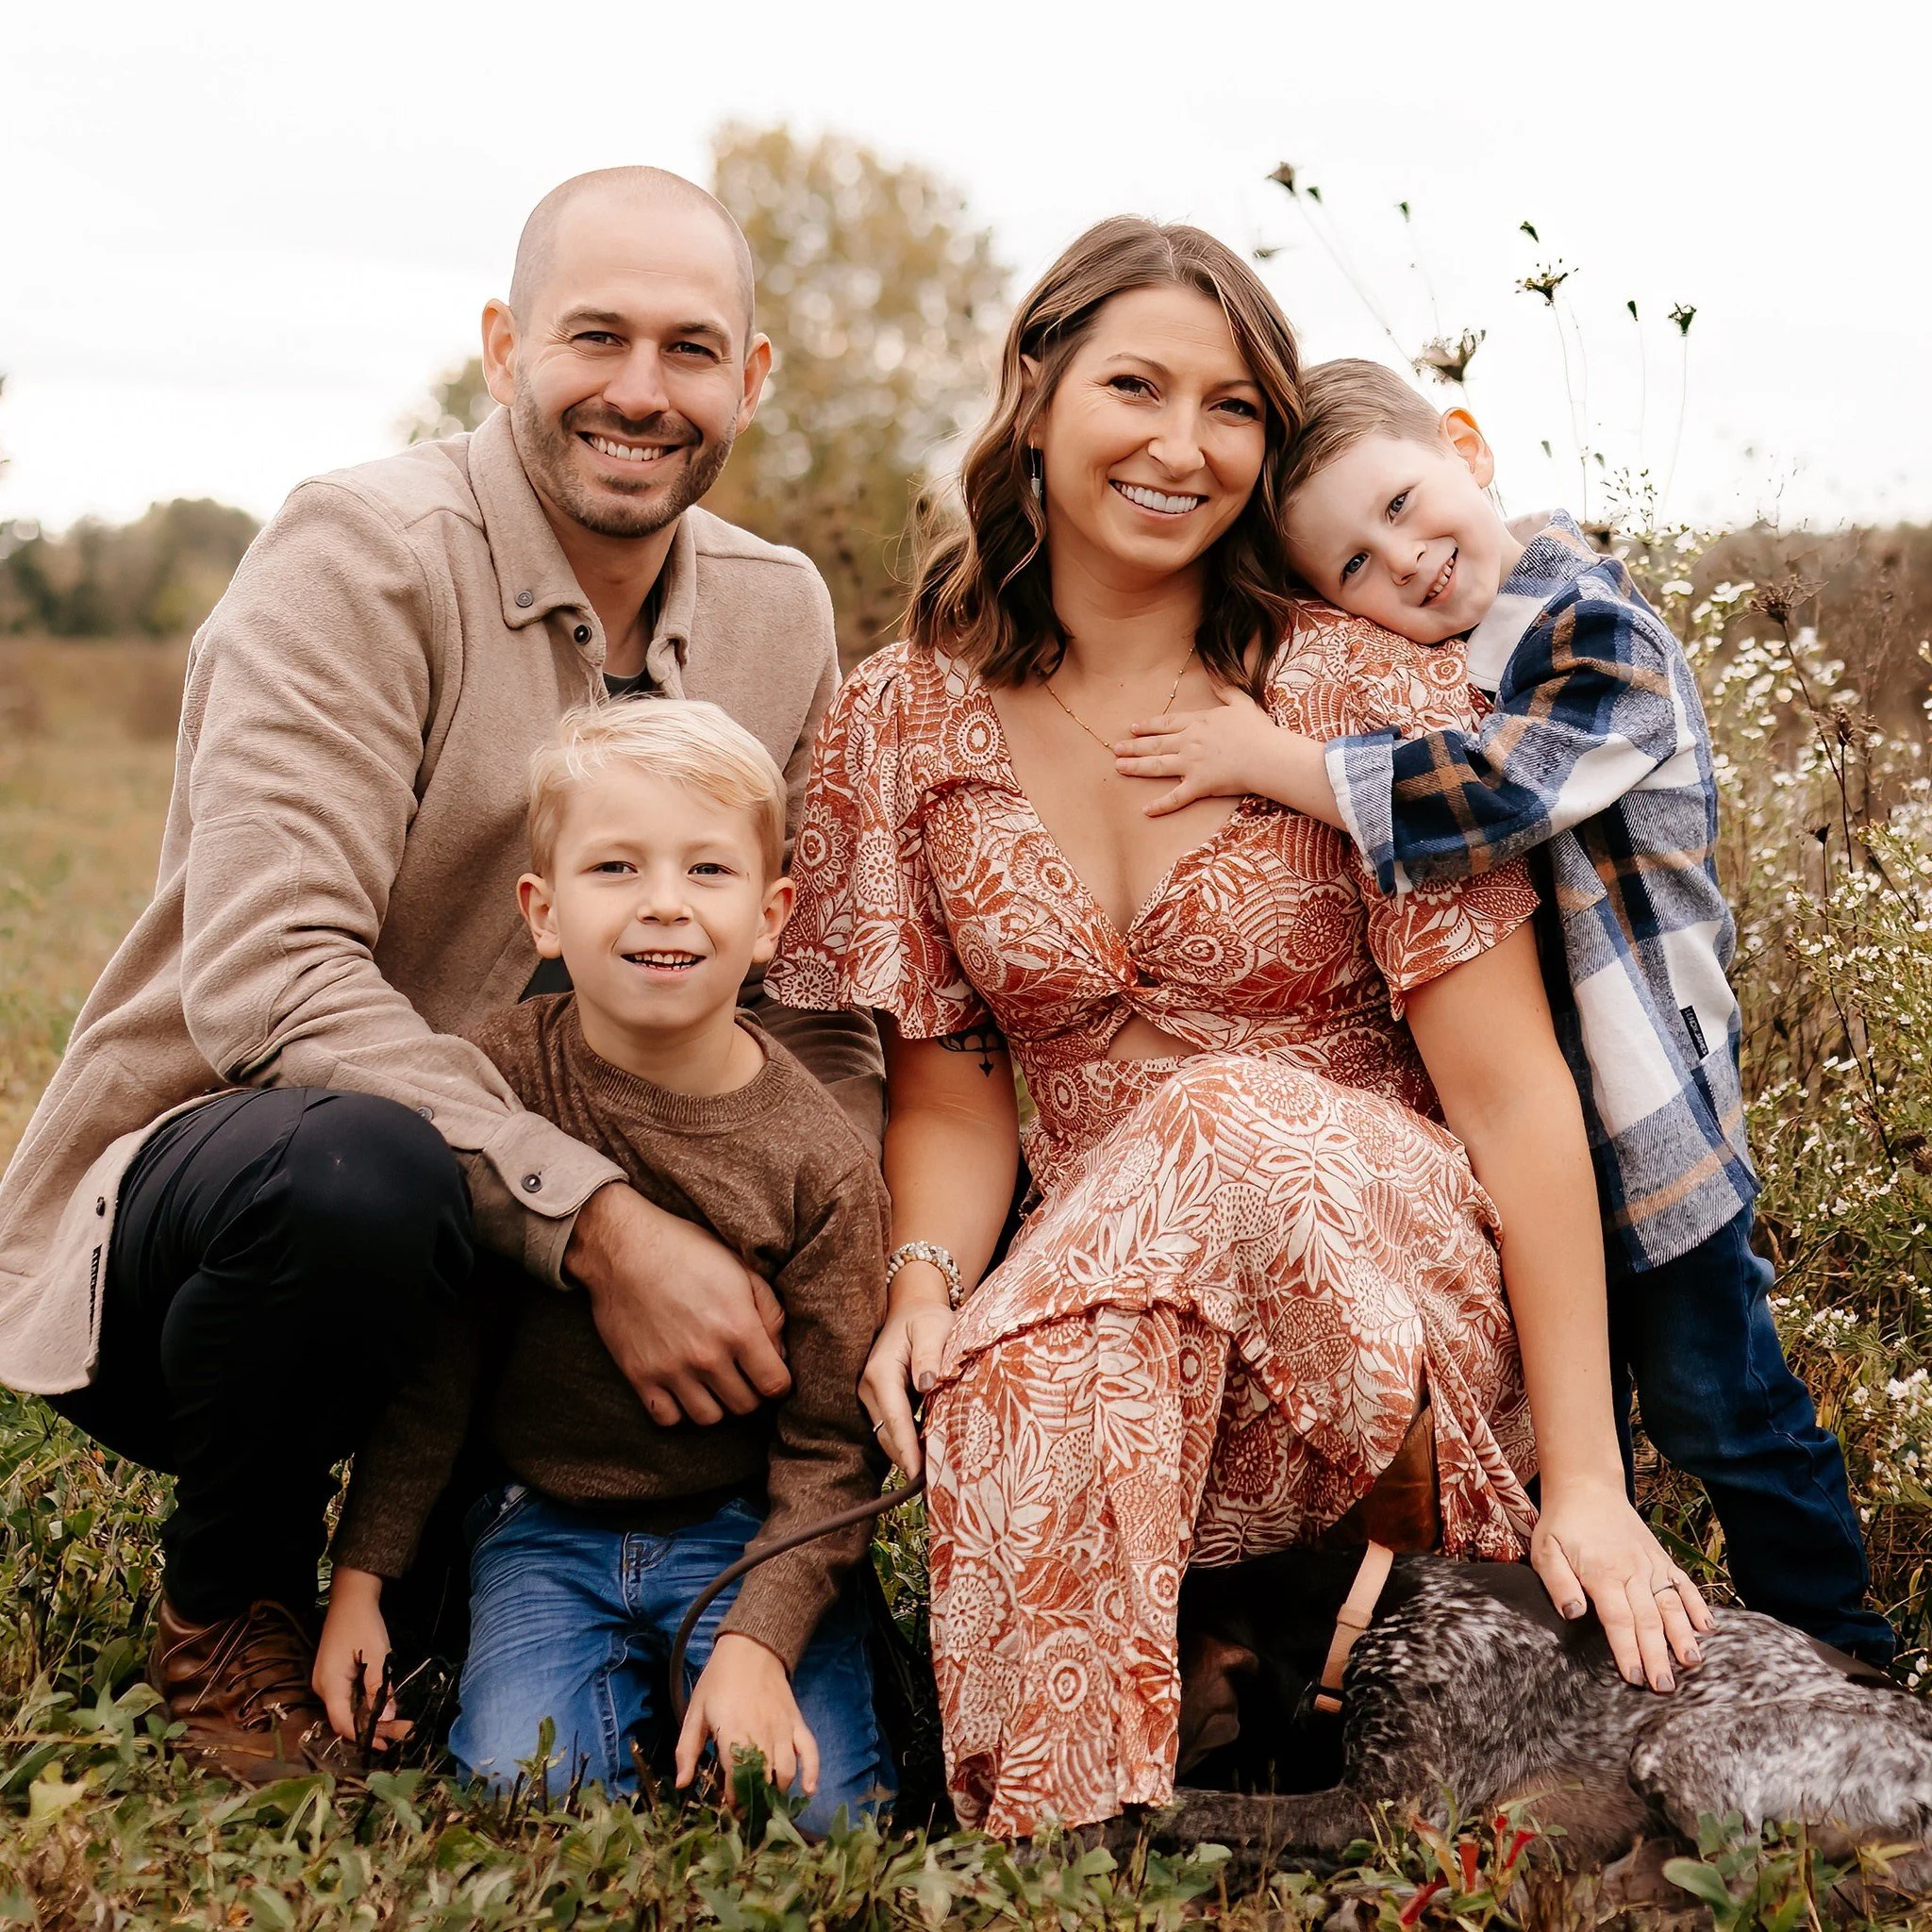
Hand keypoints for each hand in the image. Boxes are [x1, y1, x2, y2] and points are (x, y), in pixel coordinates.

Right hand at [314, 1566, 410, 1747]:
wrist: (351, 1598)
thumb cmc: (363, 1625)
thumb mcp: (376, 1656)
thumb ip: (379, 1688)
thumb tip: (386, 1717)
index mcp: (329, 1685)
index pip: (343, 1722)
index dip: (364, 1737)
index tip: (386, 1745)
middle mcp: (323, 1688)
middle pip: (347, 1718)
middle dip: (374, 1728)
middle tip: (403, 1732)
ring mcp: (327, 1681)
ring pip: (349, 1709)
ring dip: (372, 1717)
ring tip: (398, 1724)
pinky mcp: (334, 1675)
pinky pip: (348, 1698)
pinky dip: (366, 1705)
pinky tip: (383, 1708)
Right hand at [567, 1182, 790, 1426]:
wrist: (624, 1247)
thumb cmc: (687, 1251)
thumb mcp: (740, 1268)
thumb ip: (770, 1311)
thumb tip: (781, 1353)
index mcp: (738, 1328)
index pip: (775, 1384)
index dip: (779, 1383)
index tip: (771, 1373)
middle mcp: (707, 1356)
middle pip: (744, 1405)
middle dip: (751, 1393)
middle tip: (743, 1375)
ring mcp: (672, 1370)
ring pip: (709, 1418)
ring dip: (717, 1404)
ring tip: (714, 1383)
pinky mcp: (640, 1375)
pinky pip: (667, 1417)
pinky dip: (678, 1409)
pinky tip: (682, 1387)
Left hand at [674, 1633, 817, 1801]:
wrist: (750, 1648)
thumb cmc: (718, 1681)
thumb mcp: (695, 1712)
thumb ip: (687, 1749)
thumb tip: (683, 1783)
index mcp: (734, 1734)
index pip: (735, 1780)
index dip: (733, 1800)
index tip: (728, 1811)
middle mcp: (762, 1735)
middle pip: (762, 1780)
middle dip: (755, 1802)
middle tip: (748, 1815)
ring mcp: (783, 1730)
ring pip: (785, 1772)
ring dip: (777, 1792)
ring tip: (767, 1803)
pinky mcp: (797, 1723)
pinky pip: (810, 1751)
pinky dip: (812, 1772)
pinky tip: (808, 1791)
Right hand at [859, 1266, 955, 1478]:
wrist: (911, 1308)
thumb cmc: (926, 1318)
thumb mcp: (934, 1328)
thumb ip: (931, 1355)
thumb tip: (927, 1385)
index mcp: (881, 1372)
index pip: (894, 1419)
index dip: (906, 1449)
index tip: (919, 1474)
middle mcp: (869, 1387)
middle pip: (887, 1434)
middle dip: (907, 1459)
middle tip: (934, 1484)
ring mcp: (870, 1395)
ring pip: (887, 1434)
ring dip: (907, 1453)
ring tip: (934, 1475)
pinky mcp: (878, 1400)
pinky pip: (891, 1427)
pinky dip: (906, 1441)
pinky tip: (928, 1453)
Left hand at [1113, 686, 1282, 817]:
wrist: (1266, 755)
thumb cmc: (1258, 730)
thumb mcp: (1242, 703)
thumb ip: (1227, 689)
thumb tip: (1217, 675)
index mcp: (1198, 723)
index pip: (1167, 723)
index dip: (1148, 726)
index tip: (1133, 728)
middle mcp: (1189, 742)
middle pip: (1155, 744)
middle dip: (1133, 746)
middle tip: (1116, 749)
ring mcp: (1191, 764)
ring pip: (1157, 766)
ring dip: (1136, 768)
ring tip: (1118, 768)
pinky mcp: (1199, 785)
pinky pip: (1176, 798)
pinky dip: (1160, 805)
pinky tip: (1146, 811)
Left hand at [1530, 1477, 1712, 1691]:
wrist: (1586, 1487)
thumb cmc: (1562, 1523)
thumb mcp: (1545, 1550)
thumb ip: (1558, 1583)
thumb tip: (1573, 1615)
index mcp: (1602, 1573)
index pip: (1619, 1619)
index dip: (1628, 1650)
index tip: (1635, 1678)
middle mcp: (1632, 1571)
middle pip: (1648, 1620)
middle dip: (1658, 1655)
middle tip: (1666, 1687)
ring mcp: (1651, 1564)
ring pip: (1671, 1604)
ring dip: (1683, 1635)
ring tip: (1692, 1663)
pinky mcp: (1661, 1558)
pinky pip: (1683, 1583)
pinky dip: (1697, 1604)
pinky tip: (1708, 1627)